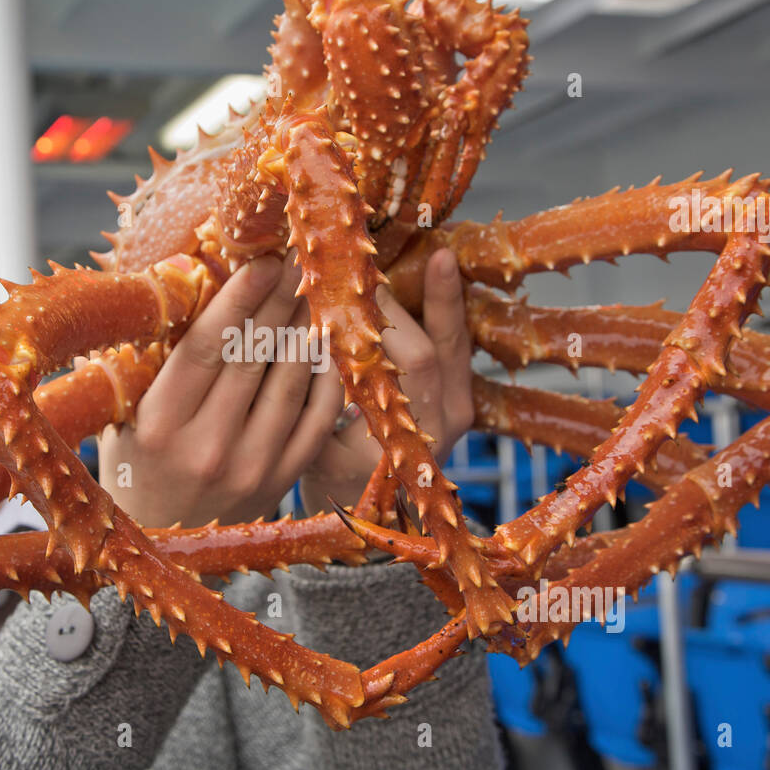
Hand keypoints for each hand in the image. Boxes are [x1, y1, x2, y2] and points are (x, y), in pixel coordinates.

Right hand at [98, 252, 342, 527]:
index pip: (206, 347)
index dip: (238, 300)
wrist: (159, 542)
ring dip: (307, 329)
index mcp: (159, 424)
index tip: (262, 261)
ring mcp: (251, 467)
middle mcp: (207, 447)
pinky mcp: (282, 481)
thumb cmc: (135, 464)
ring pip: (291, 382)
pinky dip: (327, 376)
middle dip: (280, 300)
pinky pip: (317, 418)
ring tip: (316, 289)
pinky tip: (329, 342)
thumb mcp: (123, 414)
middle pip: (254, 356)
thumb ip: (145, 360)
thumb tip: (172, 287)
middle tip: (299, 258)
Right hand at [298, 248, 474, 516]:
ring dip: (443, 297)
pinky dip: (445, 310)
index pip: (406, 365)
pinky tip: (439, 269)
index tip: (345, 287)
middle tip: (366, 263)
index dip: (377, 323)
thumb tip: (306, 336)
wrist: (377, 518)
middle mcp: (447, 422)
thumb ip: (317, 401)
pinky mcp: (463, 397)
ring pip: (455, 342)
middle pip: (433, 348)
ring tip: (436, 251)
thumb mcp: (319, 452)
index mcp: (412, 439)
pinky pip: (457, 346)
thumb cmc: (336, 486)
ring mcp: (462, 409)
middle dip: (400, 301)